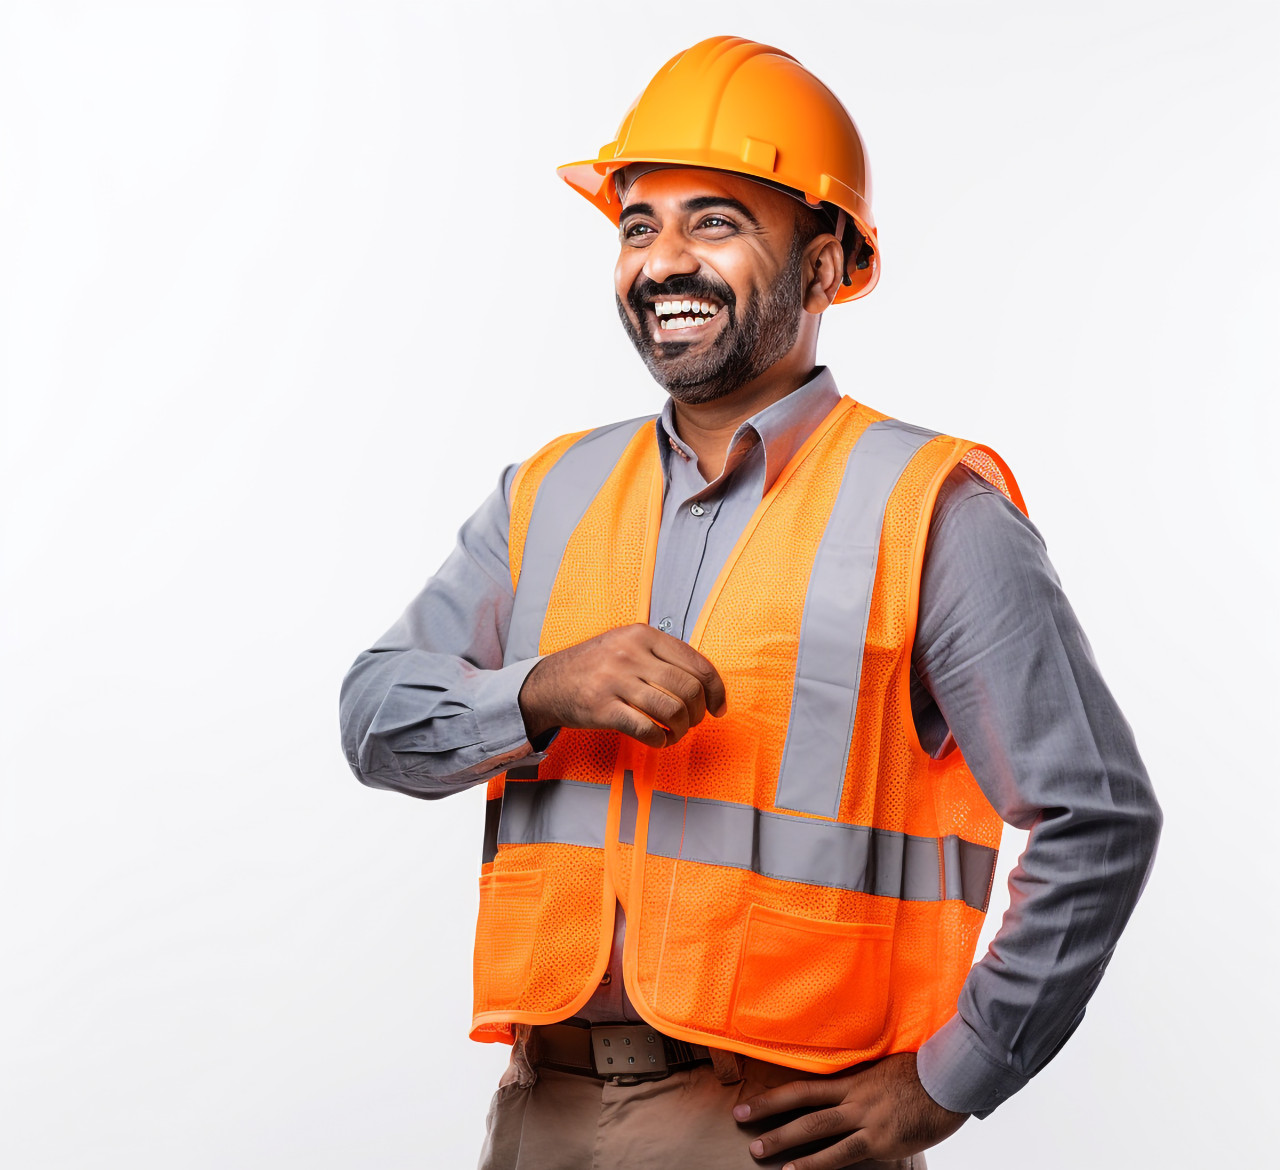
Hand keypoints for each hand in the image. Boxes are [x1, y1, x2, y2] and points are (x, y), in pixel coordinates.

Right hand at [518, 623, 727, 748]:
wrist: (549, 682)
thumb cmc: (598, 666)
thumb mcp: (629, 644)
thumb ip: (663, 656)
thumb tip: (706, 684)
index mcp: (643, 635)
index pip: (696, 664)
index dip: (716, 690)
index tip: (718, 708)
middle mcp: (630, 653)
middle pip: (688, 689)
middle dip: (698, 713)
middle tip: (692, 722)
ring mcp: (615, 681)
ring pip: (671, 710)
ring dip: (681, 730)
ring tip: (675, 734)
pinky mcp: (602, 708)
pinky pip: (646, 729)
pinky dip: (660, 741)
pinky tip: (658, 741)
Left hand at [731, 1053, 966, 1168]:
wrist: (950, 1080)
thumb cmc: (923, 1074)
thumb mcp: (886, 1070)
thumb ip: (864, 1084)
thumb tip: (847, 1094)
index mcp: (852, 1080)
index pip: (804, 1088)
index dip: (774, 1096)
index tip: (748, 1104)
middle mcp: (853, 1098)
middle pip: (802, 1107)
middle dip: (769, 1117)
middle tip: (739, 1121)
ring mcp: (866, 1120)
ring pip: (817, 1131)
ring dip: (785, 1143)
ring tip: (760, 1154)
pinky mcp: (882, 1141)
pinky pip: (844, 1155)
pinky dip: (819, 1165)